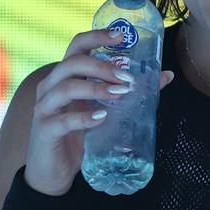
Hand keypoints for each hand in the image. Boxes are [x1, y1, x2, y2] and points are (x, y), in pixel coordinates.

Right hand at [24, 29, 173, 195]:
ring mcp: (44, 108)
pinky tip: (102, 119)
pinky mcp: (44, 130)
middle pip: (72, 63)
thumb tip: (164, 76)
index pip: (76, 46)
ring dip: (96, 89)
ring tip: (119, 95)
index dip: (97, 36)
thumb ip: (125, 94)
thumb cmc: (76, 138)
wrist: (52, 173)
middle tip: (127, 77)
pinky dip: (84, 118)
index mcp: (63, 78)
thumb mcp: (102, 112)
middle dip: (102, 67)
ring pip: (66, 87)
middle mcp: (50, 87)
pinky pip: (63, 120)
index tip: (120, 36)